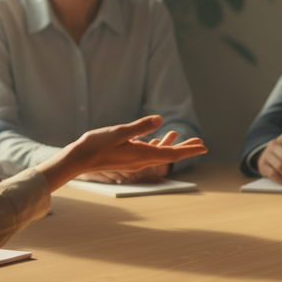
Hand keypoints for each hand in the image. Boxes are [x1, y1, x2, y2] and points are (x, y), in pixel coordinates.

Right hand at [38, 117, 206, 189]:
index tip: (204, 147)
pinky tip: (154, 139)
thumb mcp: (120, 132)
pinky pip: (146, 152)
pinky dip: (154, 145)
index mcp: (141, 155)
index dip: (189, 150)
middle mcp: (140, 160)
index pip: (171, 154)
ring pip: (158, 153)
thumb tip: (160, 120)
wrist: (78, 159)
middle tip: (200, 142)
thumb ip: (140, 127)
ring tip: (177, 135)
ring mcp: (133, 161)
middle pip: (168, 155)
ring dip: (170, 145)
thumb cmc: (96, 145)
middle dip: (185, 148)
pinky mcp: (126, 158)